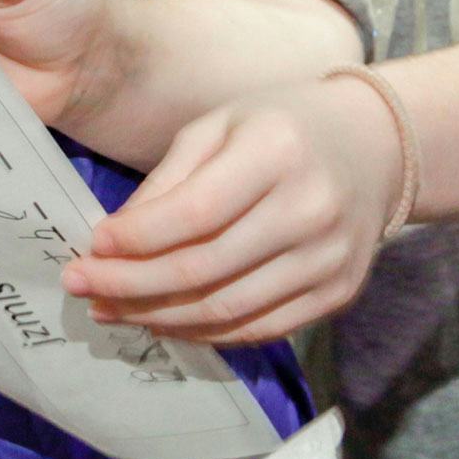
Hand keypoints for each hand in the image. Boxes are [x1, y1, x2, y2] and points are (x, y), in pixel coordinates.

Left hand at [61, 73, 404, 342]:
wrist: (376, 148)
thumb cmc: (282, 128)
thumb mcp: (220, 126)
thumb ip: (169, 180)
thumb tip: (113, 241)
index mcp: (278, 152)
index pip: (194, 212)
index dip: (136, 238)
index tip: (91, 245)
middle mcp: (310, 209)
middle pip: (204, 269)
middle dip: (130, 285)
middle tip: (82, 286)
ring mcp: (329, 258)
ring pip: (227, 309)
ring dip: (158, 317)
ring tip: (111, 309)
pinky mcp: (338, 293)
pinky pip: (259, 328)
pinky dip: (204, 332)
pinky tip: (163, 320)